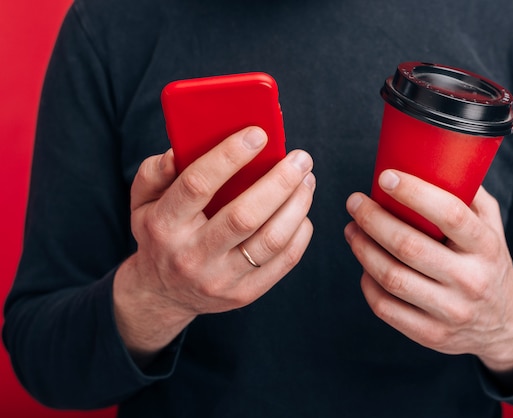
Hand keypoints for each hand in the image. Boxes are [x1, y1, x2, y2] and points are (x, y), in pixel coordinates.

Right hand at [113, 127, 314, 359]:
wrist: (163, 294)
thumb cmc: (159, 235)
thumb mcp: (142, 202)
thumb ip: (154, 172)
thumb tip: (178, 152)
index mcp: (164, 225)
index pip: (198, 185)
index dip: (230, 156)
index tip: (259, 134)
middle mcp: (191, 256)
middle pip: (244, 215)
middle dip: (280, 181)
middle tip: (301, 158)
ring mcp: (220, 279)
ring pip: (271, 240)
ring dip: (297, 205)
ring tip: (307, 180)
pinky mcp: (244, 294)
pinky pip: (284, 261)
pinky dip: (300, 232)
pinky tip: (302, 212)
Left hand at [344, 169, 512, 373]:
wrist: (505, 324)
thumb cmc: (489, 263)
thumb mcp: (492, 227)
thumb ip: (469, 196)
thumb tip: (432, 161)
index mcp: (486, 247)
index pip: (449, 214)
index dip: (413, 192)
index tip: (385, 177)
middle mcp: (470, 280)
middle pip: (408, 246)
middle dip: (373, 219)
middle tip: (355, 202)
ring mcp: (450, 311)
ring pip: (392, 277)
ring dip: (362, 249)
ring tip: (352, 230)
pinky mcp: (431, 334)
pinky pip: (386, 308)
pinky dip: (367, 283)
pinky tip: (363, 265)